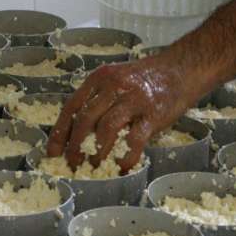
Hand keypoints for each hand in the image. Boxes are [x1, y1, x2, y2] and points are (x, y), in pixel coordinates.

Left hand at [47, 57, 198, 171]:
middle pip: (85, 120)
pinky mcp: (153, 114)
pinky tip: (121, 167)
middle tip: (73, 163)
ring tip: (95, 166)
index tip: (53, 152)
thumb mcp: (117, 80)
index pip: (72, 107)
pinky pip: (134, 141)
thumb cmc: (148, 79)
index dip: (60, 132)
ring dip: (97, 153)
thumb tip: (79, 133)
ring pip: (106, 130)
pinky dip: (125, 157)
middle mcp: (114, 87)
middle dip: (75, 146)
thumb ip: (99, 100)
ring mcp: (134, 100)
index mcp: (100, 78)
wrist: (182, 69)